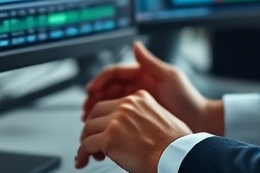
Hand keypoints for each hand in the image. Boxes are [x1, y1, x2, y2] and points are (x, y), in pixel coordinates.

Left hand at [76, 90, 191, 171]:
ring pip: (88, 128)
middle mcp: (127, 105)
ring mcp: (117, 120)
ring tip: (91, 155)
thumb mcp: (162, 117)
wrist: (177, 155)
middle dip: (92, 128)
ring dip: (86, 142)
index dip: (104, 119)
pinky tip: (83, 161)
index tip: (103, 130)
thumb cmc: (174, 144)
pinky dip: (82, 154)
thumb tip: (135, 129)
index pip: (112, 104)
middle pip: (96, 112)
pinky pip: (86, 145)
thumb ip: (145, 116)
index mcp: (139, 98)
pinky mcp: (109, 137)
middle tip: (94, 142)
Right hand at [83, 41, 223, 134]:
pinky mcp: (137, 116)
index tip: (91, 89)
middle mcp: (137, 86)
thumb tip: (136, 44)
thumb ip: (151, 62)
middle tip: (86, 107)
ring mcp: (136, 101)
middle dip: (94, 96)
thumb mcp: (170, 77)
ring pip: (109, 102)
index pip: (115, 73)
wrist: (198, 121)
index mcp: (142, 74)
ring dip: (97, 108)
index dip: (101, 80)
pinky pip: (117, 115)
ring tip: (88, 117)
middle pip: (108, 88)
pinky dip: (106, 119)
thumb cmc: (188, 98)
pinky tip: (100, 125)